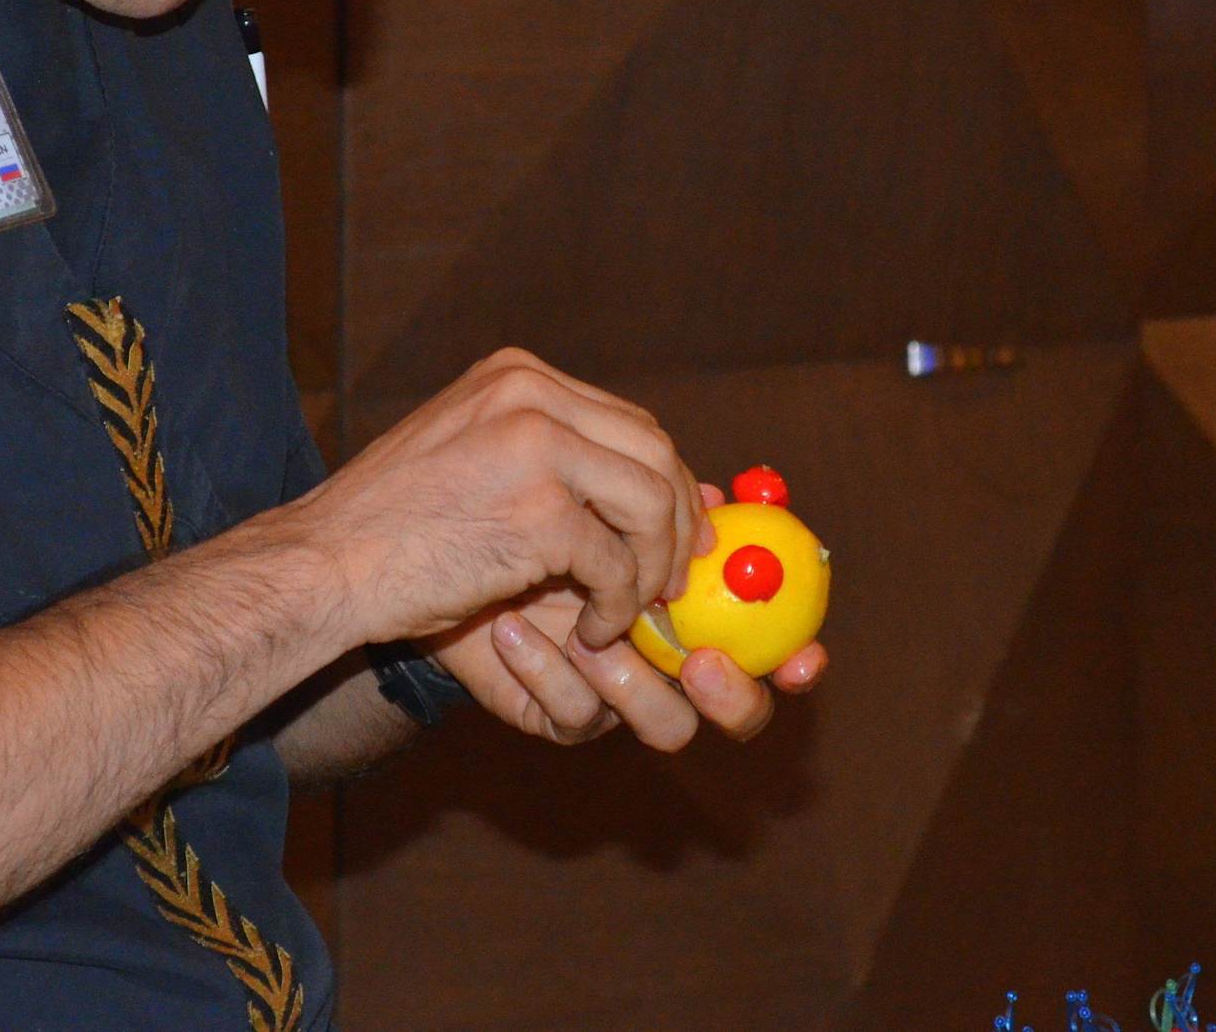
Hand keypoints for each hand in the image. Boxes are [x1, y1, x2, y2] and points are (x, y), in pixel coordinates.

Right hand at [296, 349, 702, 651]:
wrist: (324, 563)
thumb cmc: (390, 525)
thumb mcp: (470, 453)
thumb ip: (546, 453)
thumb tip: (640, 481)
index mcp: (516, 375)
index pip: (628, 421)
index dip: (662, 482)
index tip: (671, 535)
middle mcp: (531, 395)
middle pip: (654, 453)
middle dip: (676, 523)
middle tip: (670, 580)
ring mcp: (537, 448)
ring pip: (651, 505)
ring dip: (651, 568)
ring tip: (627, 610)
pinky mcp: (539, 512)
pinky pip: (616, 564)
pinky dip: (616, 605)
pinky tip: (590, 629)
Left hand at [426, 482, 828, 749]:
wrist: (410, 561)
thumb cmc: (502, 511)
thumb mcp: (577, 490)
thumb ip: (650, 497)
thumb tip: (716, 491)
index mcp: (689, 603)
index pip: (772, 642)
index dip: (798, 653)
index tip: (805, 653)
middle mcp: (663, 656)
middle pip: (742, 704)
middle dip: (735, 691)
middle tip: (698, 659)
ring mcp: (614, 693)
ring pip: (670, 724)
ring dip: (632, 679)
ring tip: (584, 634)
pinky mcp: (556, 712)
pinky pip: (575, 713)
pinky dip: (543, 667)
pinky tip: (505, 627)